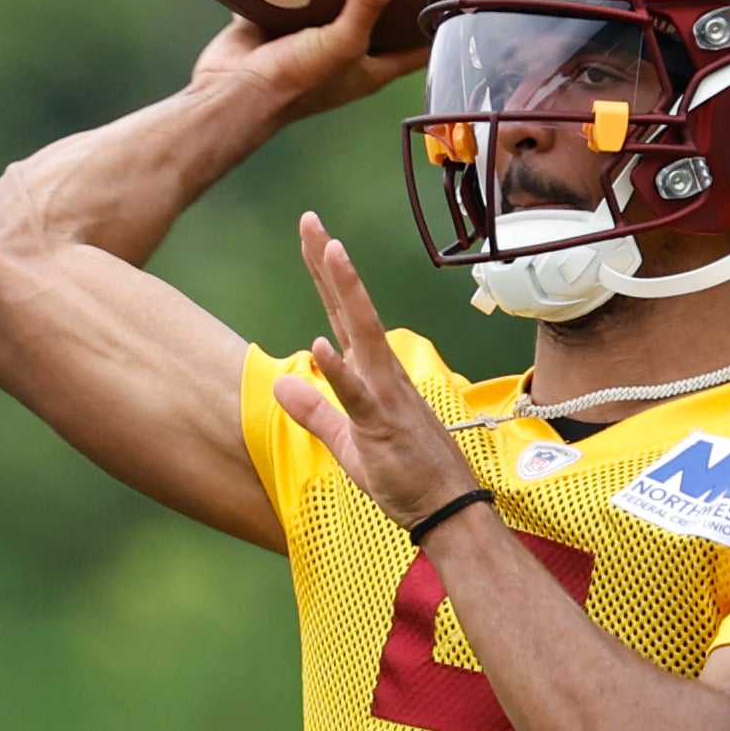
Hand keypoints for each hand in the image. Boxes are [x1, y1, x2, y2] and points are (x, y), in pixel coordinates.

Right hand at [191, 0, 427, 124]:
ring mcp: (310, 33)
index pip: (417, 44)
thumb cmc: (291, 83)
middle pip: (380, 14)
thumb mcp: (340, 43)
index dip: (439, 20)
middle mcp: (344, 49)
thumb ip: (366, 2)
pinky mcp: (279, 17)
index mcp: (369, 66)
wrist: (228, 92)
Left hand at [276, 213, 482, 529]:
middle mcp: (382, 374)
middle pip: (350, 309)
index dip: (326, 277)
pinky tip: (322, 345)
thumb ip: (315, 411)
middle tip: (310, 220)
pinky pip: (359, 395)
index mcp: (373, 375)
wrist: (448, 511)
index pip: (343, 316)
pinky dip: (341, 371)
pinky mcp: (384, 425)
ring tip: (329, 250)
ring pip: (362, 335)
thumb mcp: (347, 444)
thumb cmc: (405, 478)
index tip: (312, 236)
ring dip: (345, 292)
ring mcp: (386, 395)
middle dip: (329, 265)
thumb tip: (280, 383)